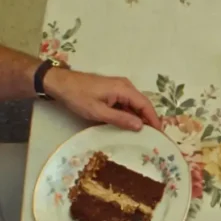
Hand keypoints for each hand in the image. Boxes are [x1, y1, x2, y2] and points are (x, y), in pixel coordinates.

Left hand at [45, 69, 160, 131]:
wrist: (60, 83)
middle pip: (143, 104)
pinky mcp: (113, 91)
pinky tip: (129, 126)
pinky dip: (130, 114)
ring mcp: (119, 88)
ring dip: (139, 118)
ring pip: (135, 105)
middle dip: (149, 120)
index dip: (154, 120)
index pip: (146, 105)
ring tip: (144, 135)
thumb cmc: (78, 96)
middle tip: (154, 137)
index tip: (160, 134)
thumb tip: (141, 126)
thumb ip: (121, 119)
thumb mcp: (98, 112)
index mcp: (124, 89)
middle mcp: (125, 86)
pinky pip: (127, 104)